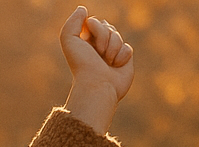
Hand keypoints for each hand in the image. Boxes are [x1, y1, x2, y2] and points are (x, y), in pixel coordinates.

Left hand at [60, 6, 134, 133]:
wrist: (98, 86)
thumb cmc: (82, 64)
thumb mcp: (69, 40)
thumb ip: (73, 22)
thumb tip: (83, 9)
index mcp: (84, 41)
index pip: (96, 22)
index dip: (97, 29)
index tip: (90, 42)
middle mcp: (97, 46)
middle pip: (109, 27)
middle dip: (105, 38)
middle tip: (99, 54)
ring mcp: (111, 53)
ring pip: (119, 36)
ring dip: (113, 49)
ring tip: (106, 63)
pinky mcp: (123, 61)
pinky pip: (128, 48)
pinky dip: (122, 56)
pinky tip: (115, 67)